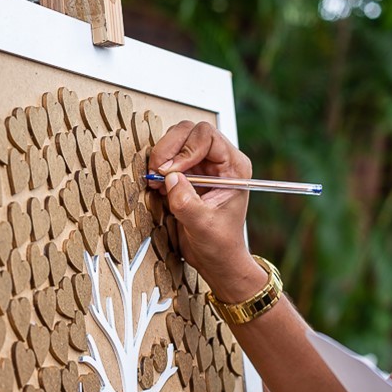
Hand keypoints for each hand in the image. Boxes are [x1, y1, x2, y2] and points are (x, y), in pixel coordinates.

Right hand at [149, 122, 264, 300]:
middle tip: (157, 171)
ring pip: (177, 140)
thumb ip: (187, 203)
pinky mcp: (187, 174)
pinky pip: (168, 157)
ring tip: (157, 179)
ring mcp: (202, 166)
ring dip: (162, 156)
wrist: (217, 259)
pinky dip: (158, 167)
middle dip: (169, 149)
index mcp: (234, 167)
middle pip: (189, 132)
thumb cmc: (221, 245)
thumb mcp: (204, 226)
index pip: (207, 136)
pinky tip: (157, 185)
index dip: (185, 150)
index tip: (171, 171)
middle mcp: (219, 161)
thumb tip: (171, 178)